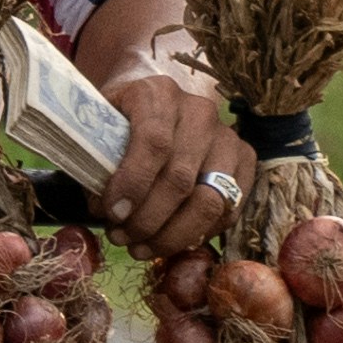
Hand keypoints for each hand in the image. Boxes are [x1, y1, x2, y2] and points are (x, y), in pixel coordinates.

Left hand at [90, 43, 245, 258]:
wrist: (156, 107)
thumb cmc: (123, 121)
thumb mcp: (100, 128)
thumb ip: (97, 162)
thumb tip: (105, 209)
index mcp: (159, 94)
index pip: (154, 142)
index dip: (133, 183)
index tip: (112, 213)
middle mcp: (199, 112)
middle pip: (180, 179)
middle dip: (147, 220)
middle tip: (121, 238)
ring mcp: (227, 137)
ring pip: (208, 201)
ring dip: (172, 235)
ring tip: (142, 248)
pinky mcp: (244, 161)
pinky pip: (228, 211)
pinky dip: (198, 234)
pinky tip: (170, 239)